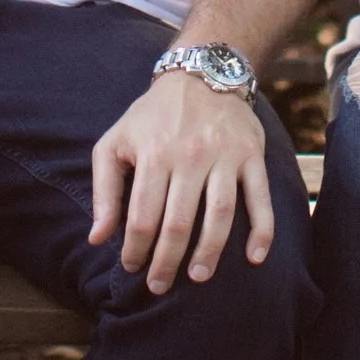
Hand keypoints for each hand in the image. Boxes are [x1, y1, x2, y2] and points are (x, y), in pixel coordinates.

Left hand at [91, 70, 272, 290]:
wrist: (201, 72)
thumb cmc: (152, 116)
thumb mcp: (116, 141)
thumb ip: (105, 190)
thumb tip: (97, 239)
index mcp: (154, 153)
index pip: (142, 216)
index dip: (135, 249)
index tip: (132, 268)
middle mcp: (189, 155)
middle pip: (179, 222)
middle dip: (167, 262)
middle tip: (160, 287)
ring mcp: (224, 156)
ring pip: (219, 215)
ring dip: (209, 253)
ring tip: (199, 278)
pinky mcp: (252, 155)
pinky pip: (260, 199)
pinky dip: (262, 231)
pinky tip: (255, 258)